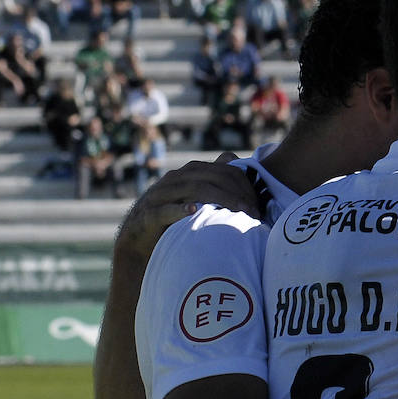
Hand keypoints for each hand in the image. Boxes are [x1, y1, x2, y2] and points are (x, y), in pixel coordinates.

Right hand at [114, 154, 256, 261]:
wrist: (139, 240)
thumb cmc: (173, 219)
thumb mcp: (195, 198)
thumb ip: (213, 180)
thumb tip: (233, 159)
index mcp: (189, 174)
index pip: (222, 170)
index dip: (243, 184)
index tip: (258, 205)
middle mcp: (175, 180)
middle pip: (211, 177)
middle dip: (236, 192)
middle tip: (254, 211)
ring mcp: (160, 195)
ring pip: (193, 188)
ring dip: (219, 199)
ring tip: (238, 211)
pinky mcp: (149, 214)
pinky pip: (165, 210)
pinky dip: (179, 209)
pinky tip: (194, 211)